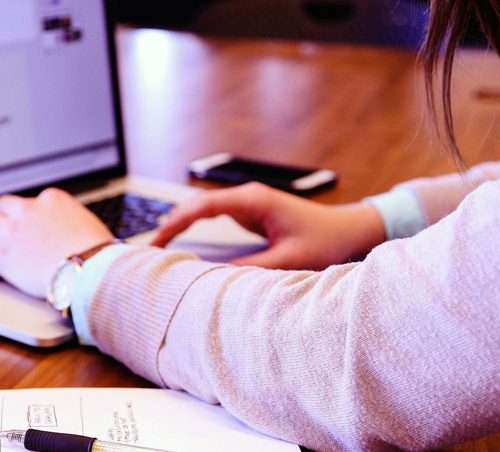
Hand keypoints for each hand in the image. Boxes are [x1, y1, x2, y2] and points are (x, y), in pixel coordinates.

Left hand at [0, 188, 114, 297]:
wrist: (90, 271)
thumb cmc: (98, 252)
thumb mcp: (88, 224)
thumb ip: (73, 221)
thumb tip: (74, 230)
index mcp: (52, 200)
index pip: (33, 200)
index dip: (28, 213)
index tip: (28, 221)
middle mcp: (29, 211)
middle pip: (3, 204)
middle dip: (1, 215)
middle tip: (1, 226)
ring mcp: (14, 232)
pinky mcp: (3, 256)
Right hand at [152, 182, 385, 269]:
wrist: (350, 230)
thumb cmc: (326, 240)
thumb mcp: (289, 260)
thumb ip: (252, 269)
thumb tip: (215, 278)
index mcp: (254, 201)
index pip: (203, 206)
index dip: (176, 222)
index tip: (157, 240)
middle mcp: (248, 197)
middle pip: (197, 205)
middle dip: (172, 224)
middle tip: (149, 249)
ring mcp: (249, 204)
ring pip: (204, 210)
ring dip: (181, 225)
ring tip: (159, 248)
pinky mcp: (252, 214)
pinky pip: (215, 217)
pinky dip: (196, 228)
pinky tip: (183, 243)